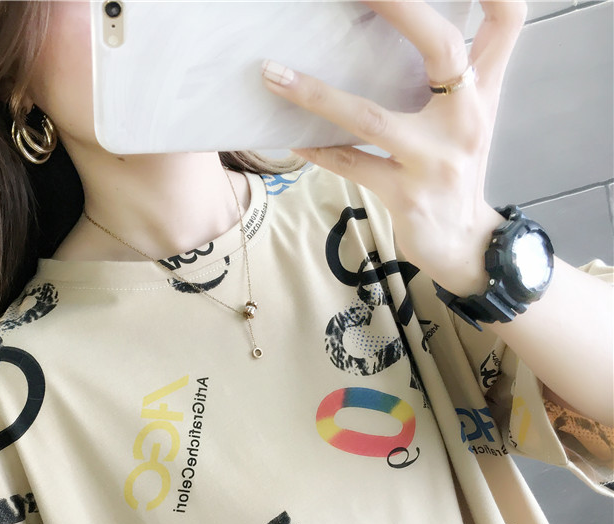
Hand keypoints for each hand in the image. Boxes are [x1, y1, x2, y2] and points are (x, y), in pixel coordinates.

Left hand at [261, 0, 526, 297]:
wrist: (464, 243)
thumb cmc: (454, 170)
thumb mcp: (466, 117)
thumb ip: (448, 75)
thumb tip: (400, 26)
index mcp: (483, 90)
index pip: (507, 21)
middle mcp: (466, 118)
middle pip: (442, 46)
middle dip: (399, 7)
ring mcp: (436, 160)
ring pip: (370, 117)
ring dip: (316, 94)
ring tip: (273, 74)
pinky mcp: (407, 196)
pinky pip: (352, 165)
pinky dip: (318, 151)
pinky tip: (291, 139)